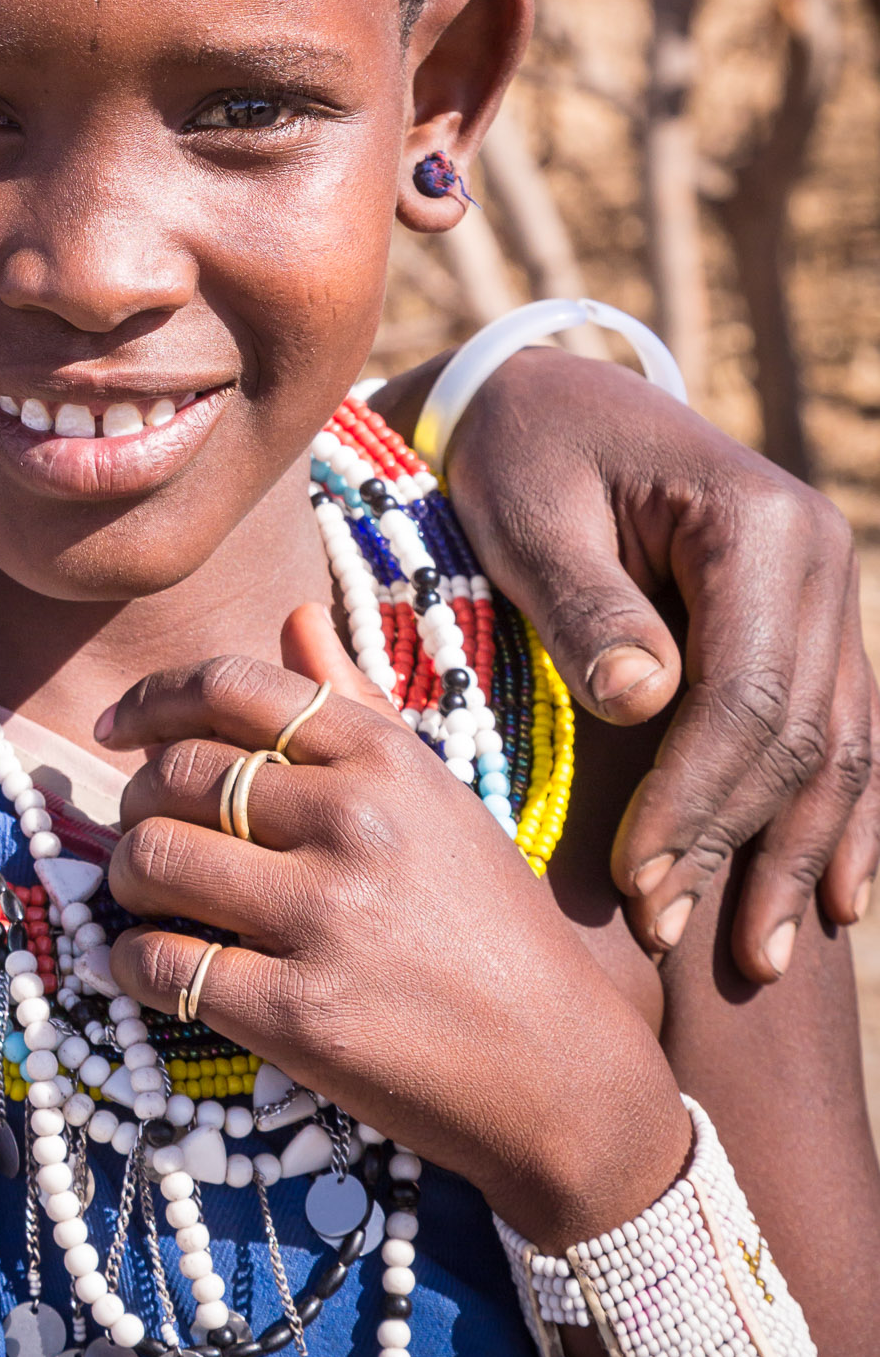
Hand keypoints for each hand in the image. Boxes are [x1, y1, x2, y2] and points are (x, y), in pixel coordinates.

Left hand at [102, 634, 691, 1250]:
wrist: (561, 1067)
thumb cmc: (492, 923)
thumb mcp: (440, 796)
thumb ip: (359, 704)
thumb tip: (294, 614)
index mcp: (384, 758)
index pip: (230, 687)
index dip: (153, 700)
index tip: (118, 728)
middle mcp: (353, 820)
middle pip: (175, 774)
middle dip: (135, 802)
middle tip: (142, 832)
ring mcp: (325, 917)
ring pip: (151, 859)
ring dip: (124, 877)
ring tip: (142, 895)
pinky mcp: (299, 1014)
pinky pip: (161, 963)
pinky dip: (132, 961)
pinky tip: (150, 965)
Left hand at [375, 347, 879, 983]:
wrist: (540, 397)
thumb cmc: (516, 453)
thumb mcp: (529, 514)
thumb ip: (583, 603)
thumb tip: (646, 701)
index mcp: (759, 525)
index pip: (745, 693)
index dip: (695, 798)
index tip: (637, 879)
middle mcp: (818, 559)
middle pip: (797, 734)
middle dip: (736, 843)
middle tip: (670, 932)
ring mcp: (825, 595)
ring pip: (834, 748)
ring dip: (794, 855)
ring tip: (752, 958)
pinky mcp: (807, 626)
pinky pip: (841, 734)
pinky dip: (836, 820)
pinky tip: (830, 900)